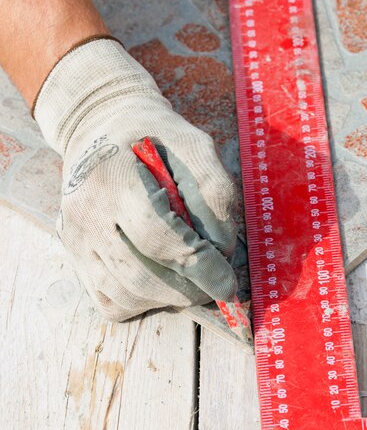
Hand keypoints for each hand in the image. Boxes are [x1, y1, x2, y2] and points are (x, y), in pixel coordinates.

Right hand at [34, 37, 237, 321]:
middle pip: (140, 276)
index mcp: (114, 178)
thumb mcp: (194, 144)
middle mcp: (87, 213)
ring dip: (170, 299)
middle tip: (217, 284)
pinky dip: (144, 304)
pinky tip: (163, 283)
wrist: (101, 126)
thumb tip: (223, 248)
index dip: (198, 266)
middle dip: (189, 289)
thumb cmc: (155, 136)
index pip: (157, 237)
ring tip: (195, 283)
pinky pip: (109, 301)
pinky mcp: (75, 254)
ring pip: (125, 295)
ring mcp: (76, 238)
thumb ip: (214, 191)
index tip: (228, 286)